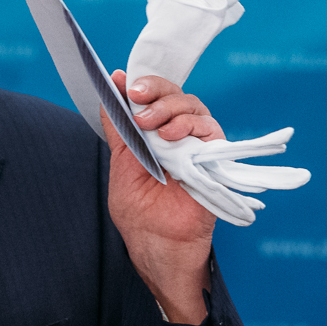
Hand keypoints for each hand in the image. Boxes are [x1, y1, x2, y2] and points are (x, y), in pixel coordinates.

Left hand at [102, 70, 215, 323]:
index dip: (143, 85)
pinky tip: (172, 135)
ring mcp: (197, 146)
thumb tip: (112, 88)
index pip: (155, 97)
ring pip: (193, 108)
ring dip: (170, 109)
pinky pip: (210, 130)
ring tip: (151, 125)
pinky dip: (191, 126)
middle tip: (137, 99)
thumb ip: (118, 127)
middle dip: (156, 91)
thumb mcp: (121, 162)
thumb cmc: (138, 210)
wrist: (156, 243)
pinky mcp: (215, 159)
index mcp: (154, 134)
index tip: (124, 82)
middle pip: (176, 95)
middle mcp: (178, 135)